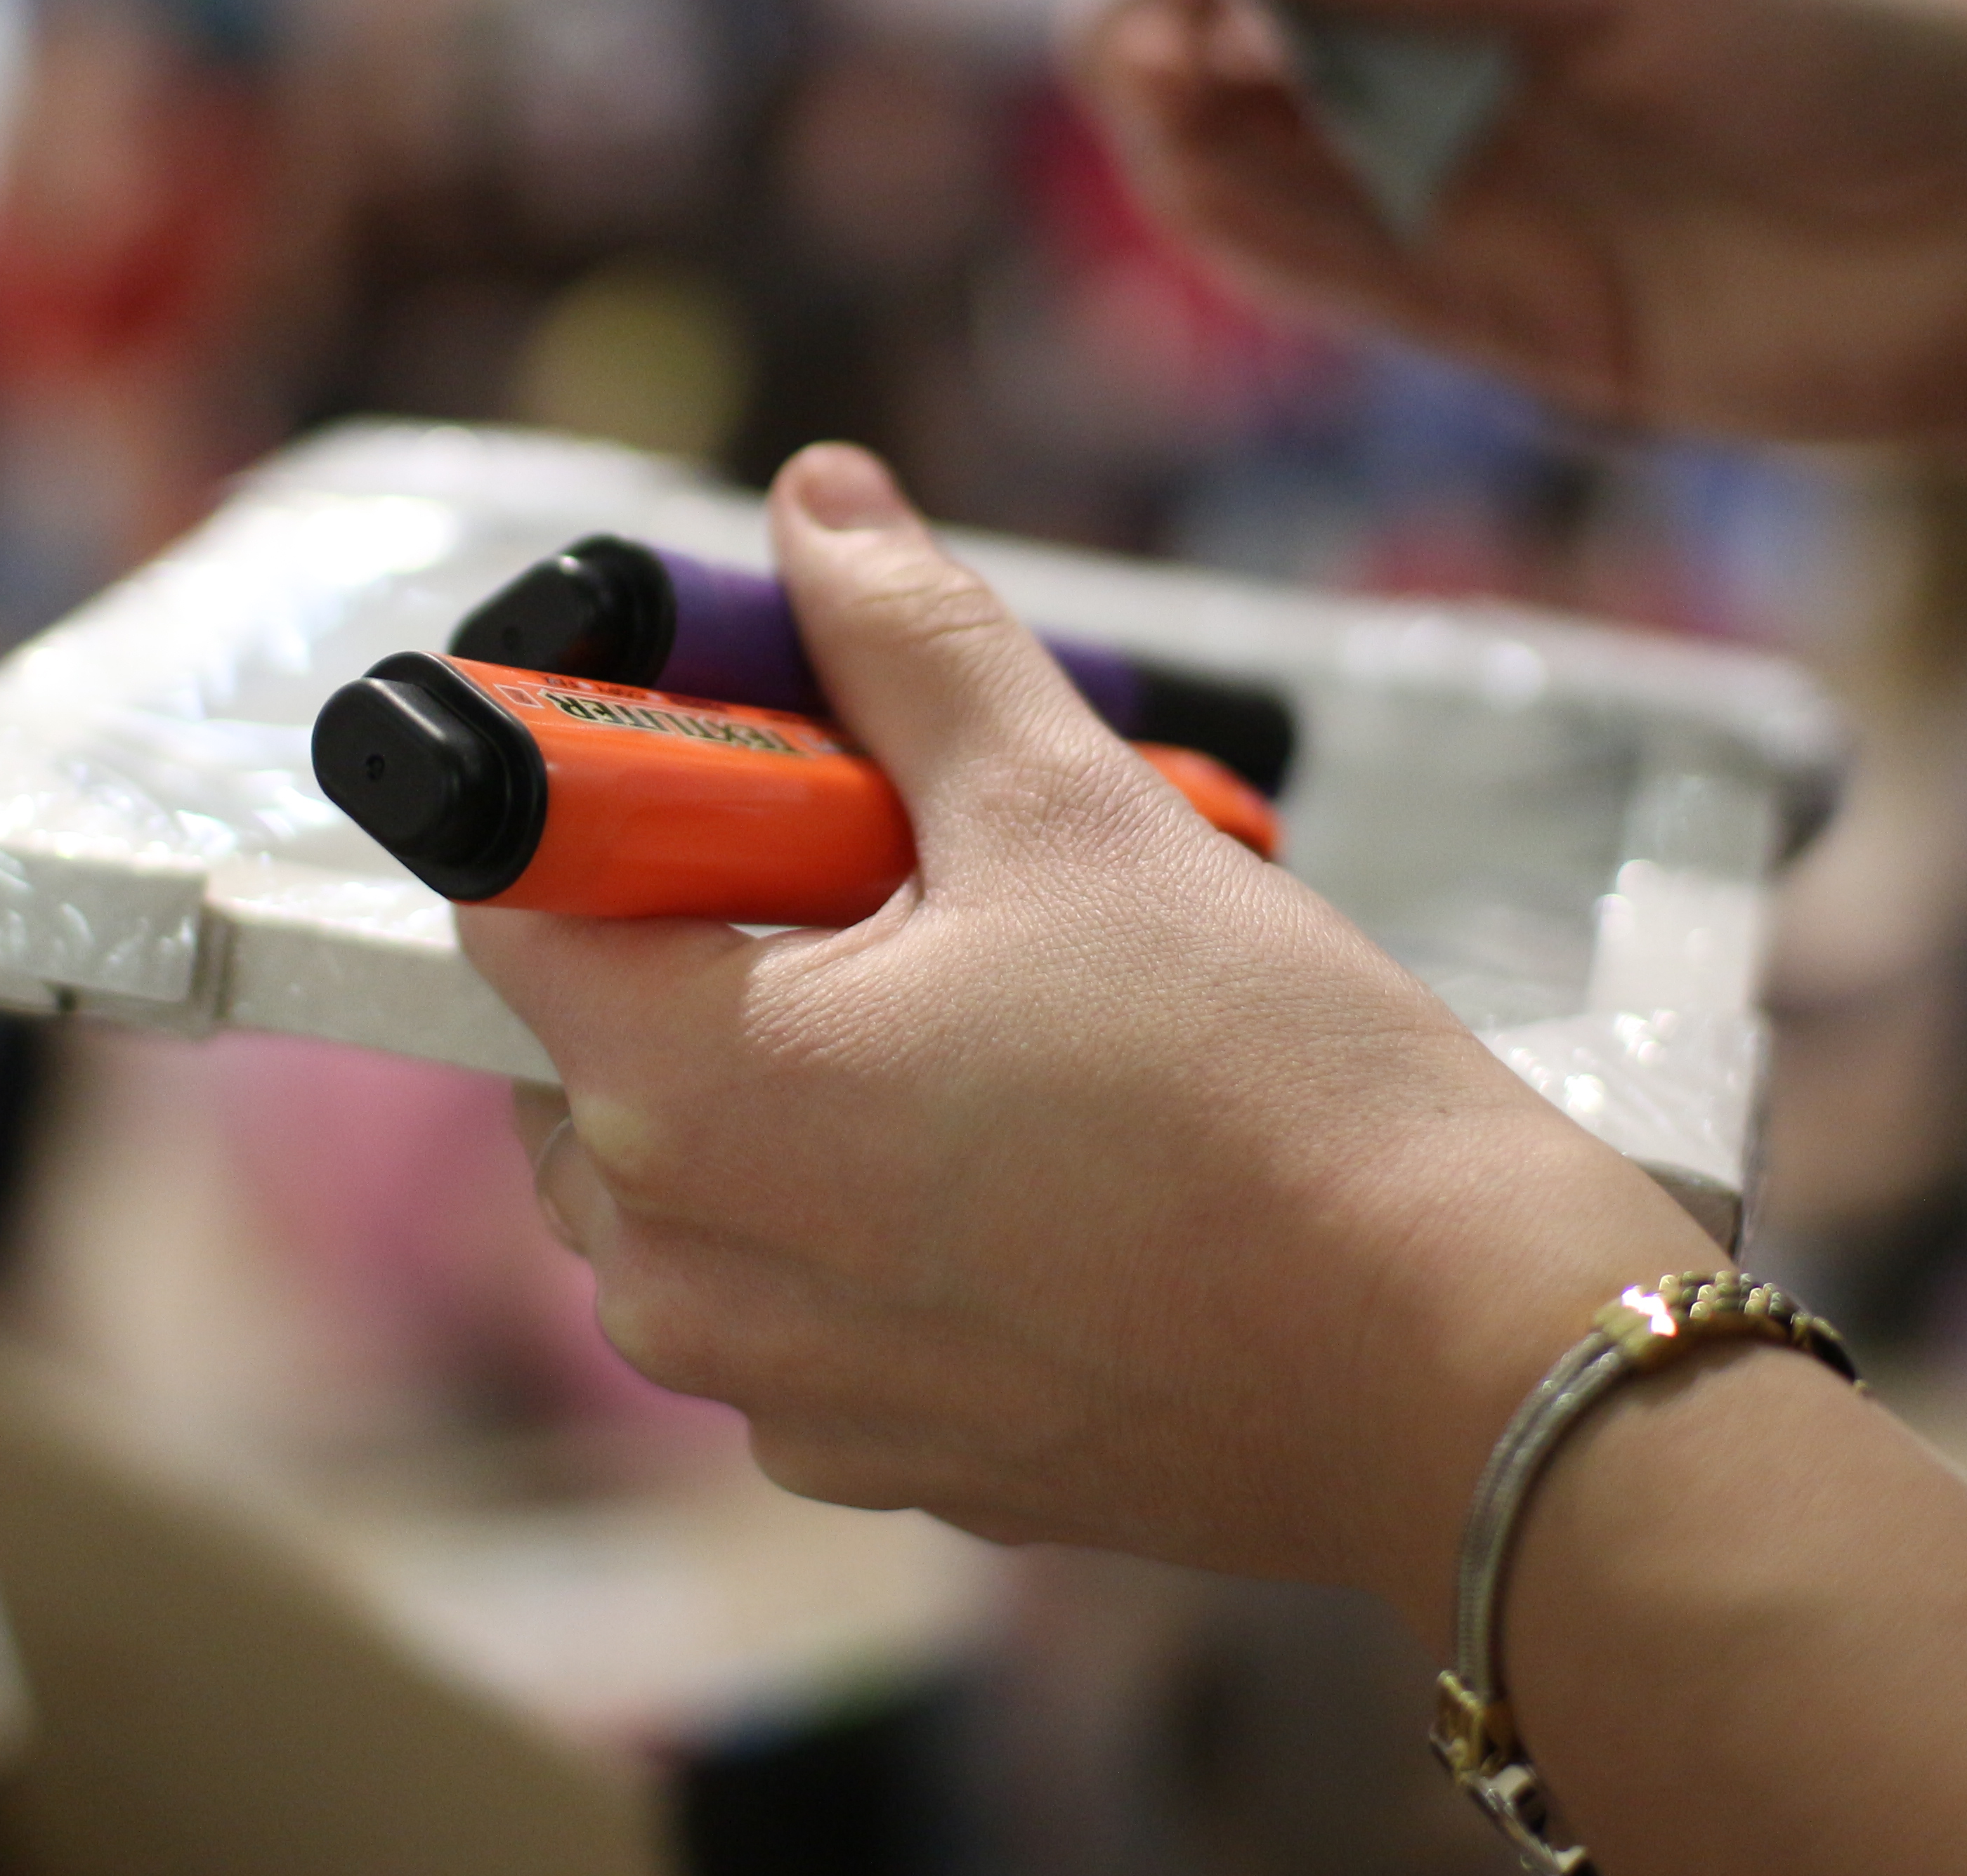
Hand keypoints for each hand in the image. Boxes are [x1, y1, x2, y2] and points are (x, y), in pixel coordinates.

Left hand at [461, 445, 1721, 1617]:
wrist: (1454, 1359)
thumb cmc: (1262, 1083)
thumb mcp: (1066, 806)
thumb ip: (906, 644)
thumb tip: (815, 506)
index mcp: (678, 1096)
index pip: (513, 900)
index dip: (612, 800)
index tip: (743, 759)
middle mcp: (683, 1274)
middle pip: (592, 1043)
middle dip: (708, 939)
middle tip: (898, 876)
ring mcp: (779, 1392)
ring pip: (699, 1174)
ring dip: (792, 1072)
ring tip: (990, 1009)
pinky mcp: (883, 1459)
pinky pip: (807, 1292)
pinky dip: (872, 1208)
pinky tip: (1033, 1152)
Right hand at [1027, 0, 1966, 722]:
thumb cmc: (1866, 53)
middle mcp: (1472, 88)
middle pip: (1249, 55)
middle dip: (1159, 22)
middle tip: (1138, 14)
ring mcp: (1477, 208)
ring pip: (1265, 172)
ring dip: (1176, 126)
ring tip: (1142, 76)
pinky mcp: (1500, 325)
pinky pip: (1333, 277)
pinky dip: (1247, 227)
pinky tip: (1187, 173)